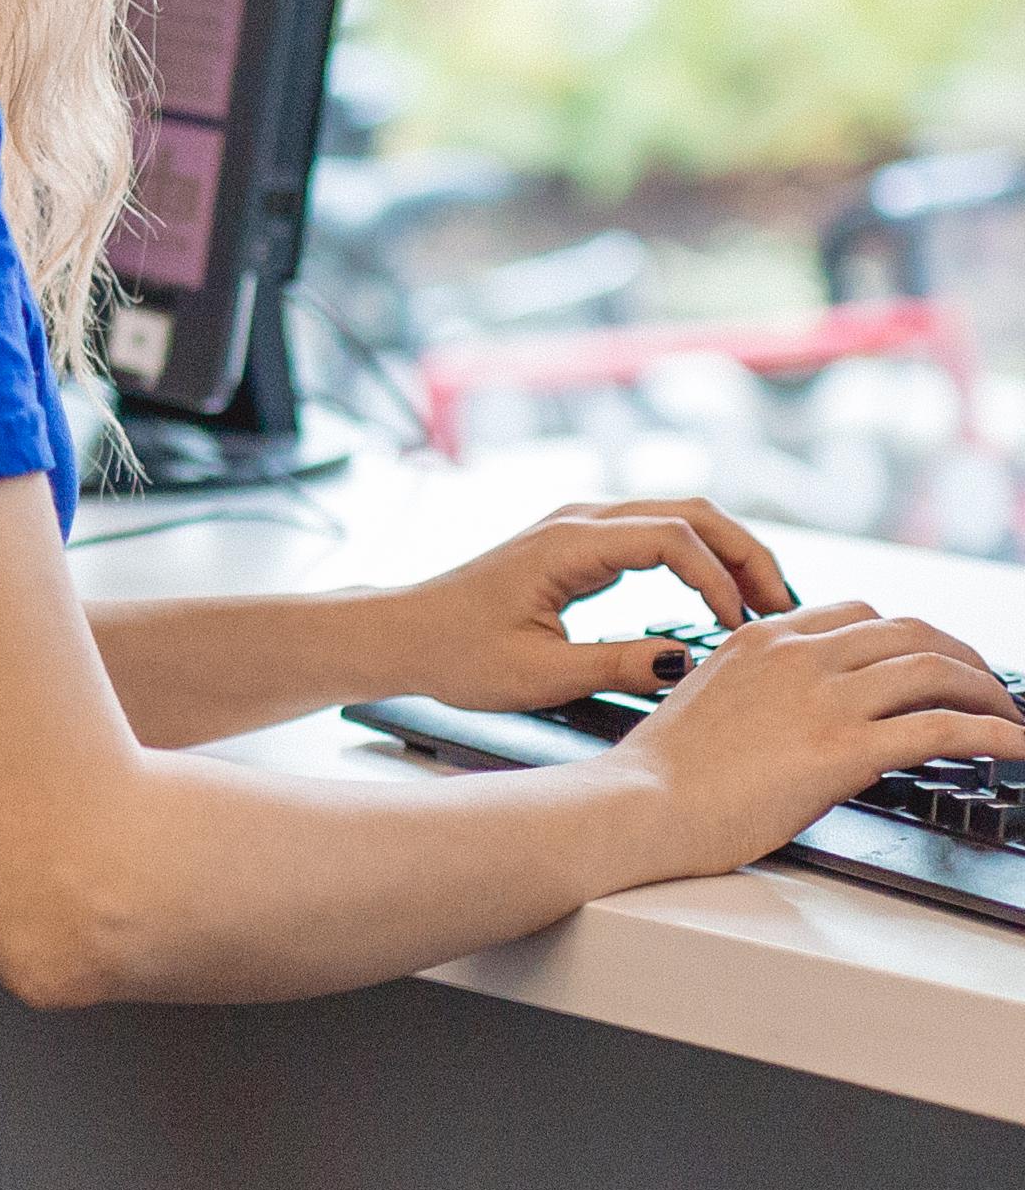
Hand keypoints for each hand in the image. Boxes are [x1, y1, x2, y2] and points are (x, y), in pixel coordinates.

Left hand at [387, 499, 799, 714]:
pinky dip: (701, 561)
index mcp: (569, 543)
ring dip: (730, 556)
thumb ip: (617, 666)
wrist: (403, 634)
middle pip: (692, 514)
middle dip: (746, 556)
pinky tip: (724, 601)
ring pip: (681, 519)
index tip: (742, 627)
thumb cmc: (456, 654)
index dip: (720, 579)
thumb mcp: (539, 675)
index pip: (673, 539)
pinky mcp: (582, 545)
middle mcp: (580, 521)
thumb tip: (688, 664)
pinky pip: (659, 537)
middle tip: (785, 610)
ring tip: (767, 607)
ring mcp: (582, 527)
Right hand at [611, 601, 1024, 879]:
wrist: (635, 806)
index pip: (861, 616)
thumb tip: (804, 720)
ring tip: (1010, 718)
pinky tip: (1015, 745)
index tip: (932, 665)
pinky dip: (992, 732)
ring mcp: (823, 697)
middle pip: (910, 632)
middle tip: (988, 689)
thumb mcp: (713, 705)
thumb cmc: (659, 775)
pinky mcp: (841, 747)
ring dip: (987, 692)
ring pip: (935, 668)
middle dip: (963, 658)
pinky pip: (942, 728)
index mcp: (763, 638)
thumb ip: (766, 694)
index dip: (910, 638)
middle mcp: (800, 654)